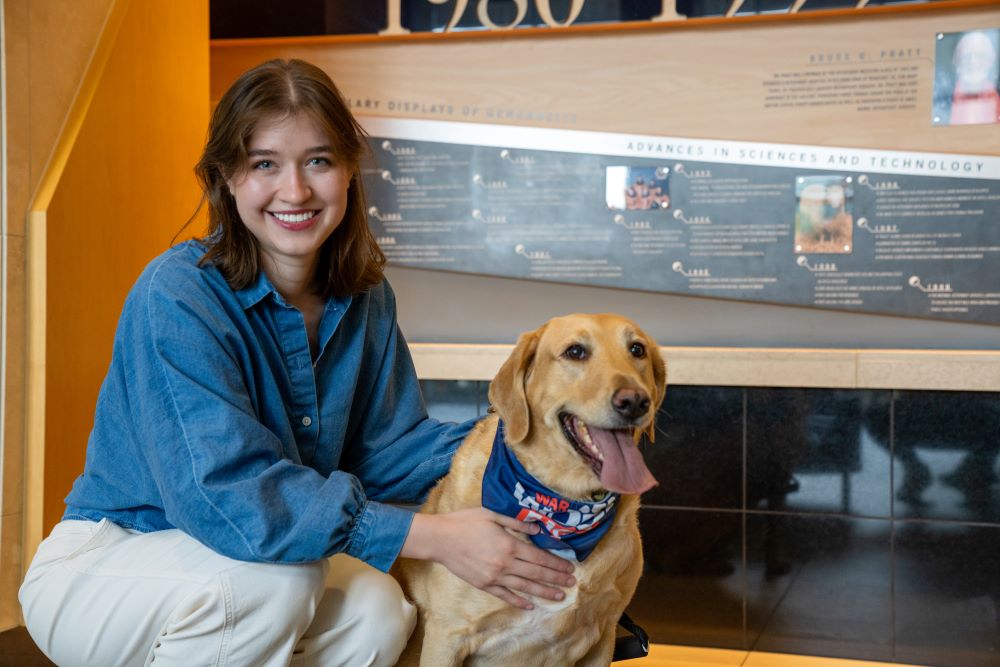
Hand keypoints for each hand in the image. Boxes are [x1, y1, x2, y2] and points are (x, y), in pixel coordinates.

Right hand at [401, 508, 575, 609]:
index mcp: (509, 545)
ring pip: (524, 587)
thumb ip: (516, 522)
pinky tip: (530, 605)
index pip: (539, 557)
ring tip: (559, 596)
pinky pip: (505, 595)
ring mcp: (494, 576)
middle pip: (536, 573)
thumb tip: (537, 528)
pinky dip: (518, 601)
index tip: (569, 567)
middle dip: (556, 578)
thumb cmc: (465, 522)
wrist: (440, 539)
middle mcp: (505, 563)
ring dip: (544, 592)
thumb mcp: (492, 514)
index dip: (556, 563)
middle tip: (572, 582)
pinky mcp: (484, 584)